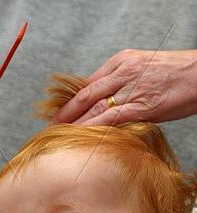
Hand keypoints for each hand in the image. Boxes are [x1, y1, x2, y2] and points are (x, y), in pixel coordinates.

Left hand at [52, 49, 196, 125]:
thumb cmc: (175, 74)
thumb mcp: (142, 69)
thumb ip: (121, 83)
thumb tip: (104, 102)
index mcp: (120, 62)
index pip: (88, 83)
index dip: (70, 100)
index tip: (59, 113)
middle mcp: (121, 72)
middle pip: (85, 94)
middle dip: (65, 112)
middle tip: (50, 126)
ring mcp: (130, 89)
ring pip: (94, 107)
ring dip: (75, 123)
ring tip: (60, 135)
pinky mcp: (141, 106)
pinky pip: (111, 119)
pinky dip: (94, 128)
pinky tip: (82, 136)